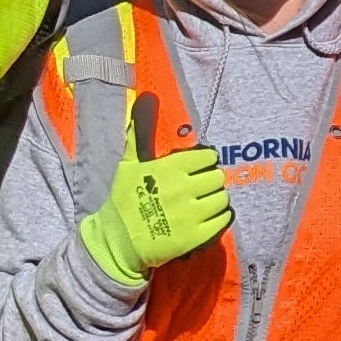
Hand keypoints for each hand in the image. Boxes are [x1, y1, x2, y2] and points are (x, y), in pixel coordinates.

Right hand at [79, 135, 230, 286]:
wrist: (117, 241)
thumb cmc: (123, 200)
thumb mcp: (128, 165)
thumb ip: (139, 134)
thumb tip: (145, 98)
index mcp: (170, 169)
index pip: (207, 158)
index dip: (206, 161)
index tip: (200, 167)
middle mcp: (184, 189)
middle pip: (217, 178)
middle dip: (211, 180)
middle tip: (202, 186)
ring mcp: (191, 214)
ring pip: (222, 199)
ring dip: (216, 199)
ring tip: (205, 201)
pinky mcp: (196, 236)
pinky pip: (222, 221)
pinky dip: (220, 217)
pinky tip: (210, 217)